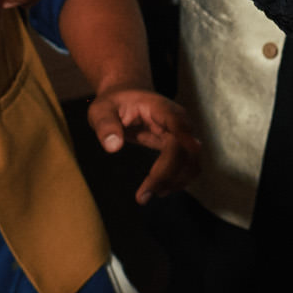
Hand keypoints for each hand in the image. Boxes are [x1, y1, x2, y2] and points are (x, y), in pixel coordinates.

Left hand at [86, 88, 200, 202]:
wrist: (128, 96)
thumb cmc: (114, 103)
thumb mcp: (101, 110)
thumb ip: (105, 125)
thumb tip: (113, 147)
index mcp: (162, 109)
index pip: (179, 126)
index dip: (181, 148)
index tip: (175, 168)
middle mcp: (179, 122)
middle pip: (185, 151)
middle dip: (167, 175)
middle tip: (143, 196)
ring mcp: (183, 135)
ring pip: (191, 162)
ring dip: (175, 182)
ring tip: (148, 195)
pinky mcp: (181, 147)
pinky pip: (188, 166)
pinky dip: (177, 181)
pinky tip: (158, 189)